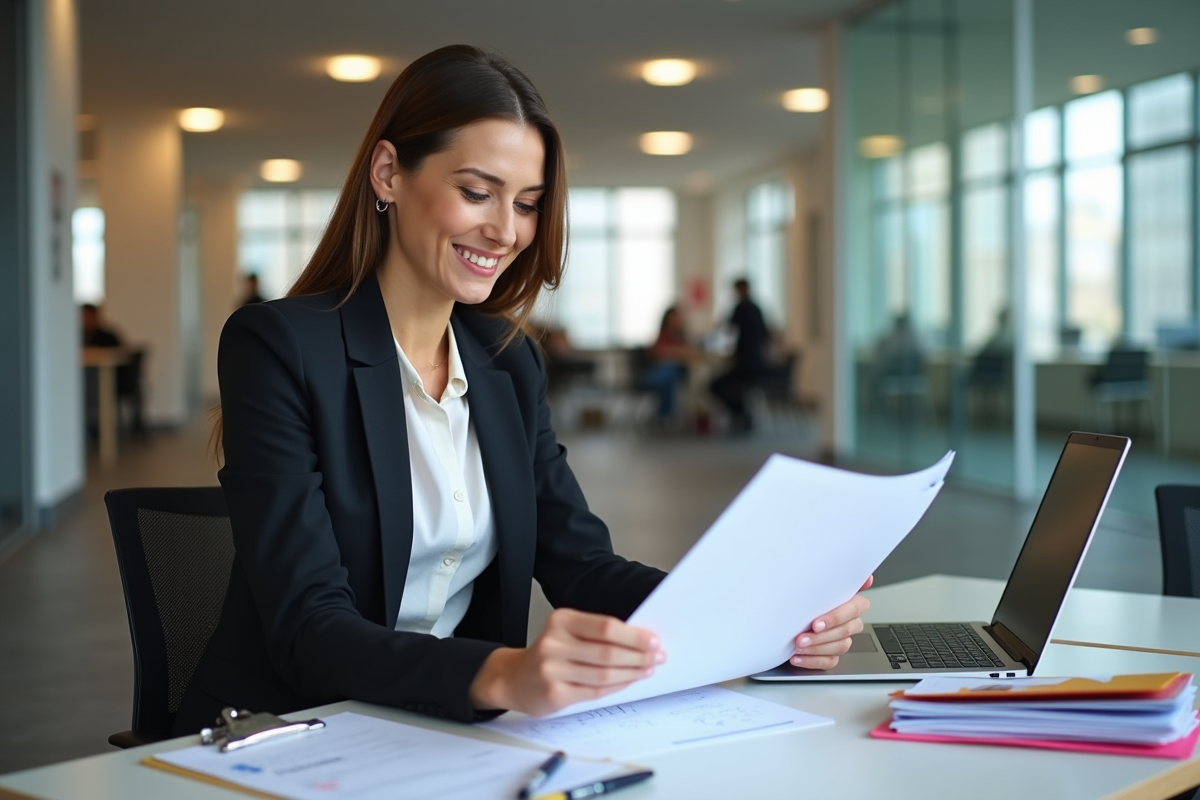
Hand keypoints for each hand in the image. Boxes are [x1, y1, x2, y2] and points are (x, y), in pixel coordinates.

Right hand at [469, 608, 664, 716]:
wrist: (513, 678)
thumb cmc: (548, 653)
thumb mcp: (567, 633)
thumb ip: (597, 634)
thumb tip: (640, 640)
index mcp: (561, 621)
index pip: (606, 627)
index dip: (634, 635)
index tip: (654, 640)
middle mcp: (554, 643)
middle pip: (608, 652)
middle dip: (639, 656)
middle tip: (657, 656)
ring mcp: (553, 670)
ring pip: (604, 674)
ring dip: (632, 672)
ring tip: (647, 669)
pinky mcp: (555, 694)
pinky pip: (595, 691)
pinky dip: (617, 686)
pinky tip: (629, 681)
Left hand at [790, 575, 872, 669]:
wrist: (780, 617)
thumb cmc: (801, 597)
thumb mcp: (813, 583)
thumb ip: (836, 578)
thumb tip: (866, 578)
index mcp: (849, 601)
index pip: (856, 608)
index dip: (836, 617)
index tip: (816, 623)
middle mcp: (848, 620)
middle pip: (846, 630)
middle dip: (821, 636)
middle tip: (801, 637)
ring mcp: (841, 638)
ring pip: (840, 647)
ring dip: (816, 648)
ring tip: (797, 647)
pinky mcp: (832, 654)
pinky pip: (830, 661)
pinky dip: (812, 660)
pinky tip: (797, 657)